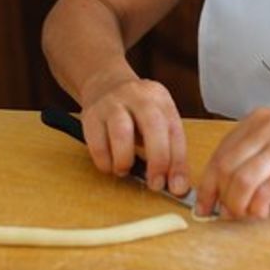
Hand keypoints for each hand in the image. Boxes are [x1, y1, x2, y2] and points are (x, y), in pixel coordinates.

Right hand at [79, 75, 189, 196]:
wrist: (105, 83)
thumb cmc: (137, 111)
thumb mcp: (158, 119)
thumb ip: (168, 148)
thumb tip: (176, 184)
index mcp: (160, 98)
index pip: (175, 130)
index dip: (178, 161)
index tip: (178, 186)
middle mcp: (138, 96)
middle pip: (152, 125)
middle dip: (157, 159)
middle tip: (155, 184)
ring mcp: (112, 103)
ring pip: (121, 132)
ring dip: (126, 159)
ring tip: (125, 171)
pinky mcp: (91, 115)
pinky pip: (96, 142)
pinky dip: (105, 161)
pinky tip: (110, 165)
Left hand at [194, 107, 269, 219]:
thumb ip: (253, 148)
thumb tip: (225, 183)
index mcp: (257, 120)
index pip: (221, 153)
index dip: (208, 183)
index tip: (204, 203)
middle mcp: (267, 129)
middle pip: (227, 168)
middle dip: (219, 197)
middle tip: (223, 213)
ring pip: (242, 181)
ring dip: (236, 205)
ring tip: (243, 214)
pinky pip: (266, 191)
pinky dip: (257, 207)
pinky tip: (261, 212)